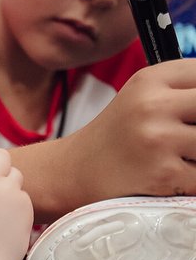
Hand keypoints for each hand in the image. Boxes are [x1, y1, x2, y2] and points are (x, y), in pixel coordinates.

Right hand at [64, 60, 195, 204]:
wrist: (74, 171)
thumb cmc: (119, 134)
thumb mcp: (143, 95)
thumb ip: (186, 88)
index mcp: (152, 80)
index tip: (192, 116)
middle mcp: (153, 106)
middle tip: (190, 136)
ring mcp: (158, 140)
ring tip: (183, 155)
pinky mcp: (163, 175)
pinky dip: (194, 180)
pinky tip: (177, 175)